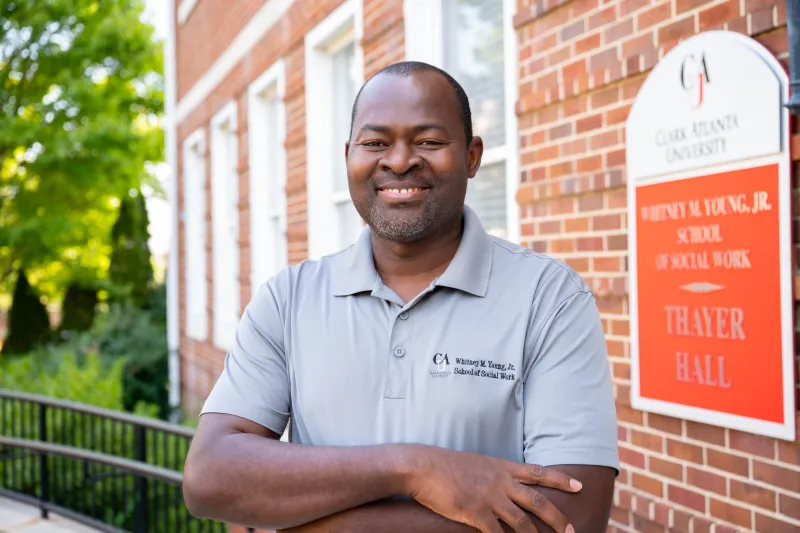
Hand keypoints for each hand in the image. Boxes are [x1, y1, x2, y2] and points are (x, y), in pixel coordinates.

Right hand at [403, 445, 580, 532]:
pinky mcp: (476, 512)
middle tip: (571, 529)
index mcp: (502, 467)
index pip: (538, 472)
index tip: (579, 485)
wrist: (424, 467)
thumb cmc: (446, 465)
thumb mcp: (476, 464)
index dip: (560, 480)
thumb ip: (493, 474)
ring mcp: (490, 497)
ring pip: (522, 521)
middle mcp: (501, 482)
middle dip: (557, 517)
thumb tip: (503, 485)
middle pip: (538, 500)